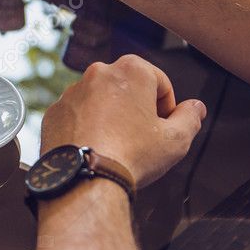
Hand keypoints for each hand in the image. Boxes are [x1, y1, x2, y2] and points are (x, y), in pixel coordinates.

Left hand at [40, 55, 206, 188]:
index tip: (164, 128)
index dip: (167, 107)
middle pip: (128, 89)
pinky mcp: (53, 112)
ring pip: (100, 101)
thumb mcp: (176, 140)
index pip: (160, 83)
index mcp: (131, 70)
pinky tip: (95, 149)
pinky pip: (76, 116)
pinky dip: (85, 128)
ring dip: (110, 117)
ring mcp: (72, 92)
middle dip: (137, 109)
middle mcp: (98, 73)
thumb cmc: (132, 156)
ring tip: (117, 146)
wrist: (84, 179)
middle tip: (142, 138)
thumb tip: (196, 107)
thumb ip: (190, 118)